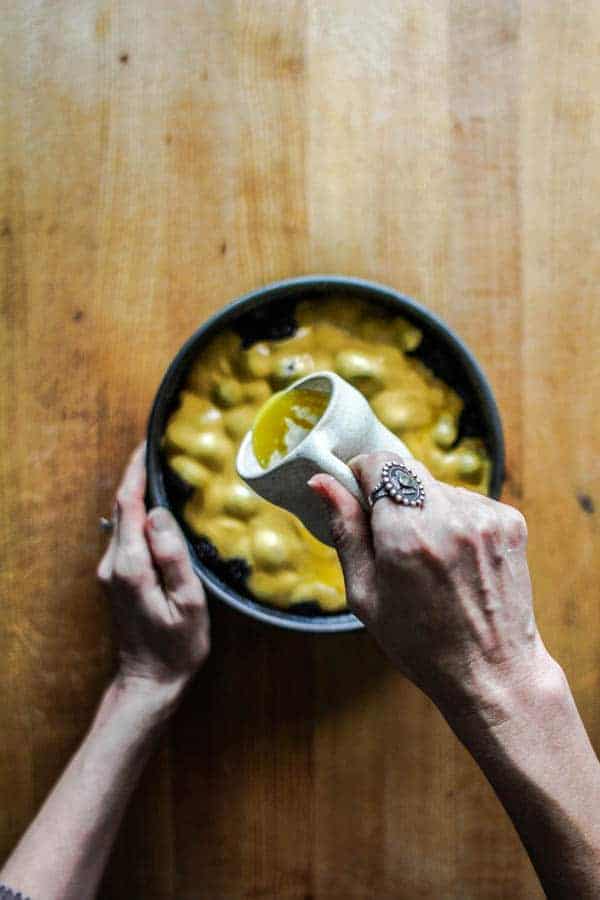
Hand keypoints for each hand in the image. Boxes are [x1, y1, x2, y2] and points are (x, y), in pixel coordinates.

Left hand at [97, 443, 209, 701]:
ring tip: (163, 471)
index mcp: (130, 565)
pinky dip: (139, 513)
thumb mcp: (187, 603)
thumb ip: (172, 556)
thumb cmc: (176, 646)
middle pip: (122, 507)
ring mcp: (110, 571)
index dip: (136, 471)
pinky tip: (158, 508)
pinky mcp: (116, 577)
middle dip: (137, 475)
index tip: (148, 444)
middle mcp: (113, 563)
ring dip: (138, 493)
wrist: (149, 680)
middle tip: (159, 448)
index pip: (129, 505)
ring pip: (123, 520)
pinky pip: (126, 535)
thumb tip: (159, 513)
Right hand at [309, 452, 554, 725]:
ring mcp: (485, 517)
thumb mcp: (366, 594)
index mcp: (407, 536)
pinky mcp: (509, 521)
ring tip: (428, 557)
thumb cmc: (420, 643)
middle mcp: (450, 518)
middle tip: (390, 535)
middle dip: (392, 491)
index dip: (362, 475)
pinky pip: (467, 501)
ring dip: (425, 507)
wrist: (492, 672)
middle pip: (408, 468)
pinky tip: (455, 559)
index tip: (358, 497)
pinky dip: (454, 519)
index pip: (379, 463)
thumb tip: (321, 483)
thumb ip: (345, 531)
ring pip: (438, 486)